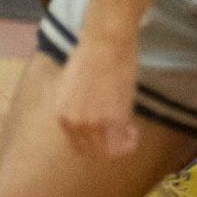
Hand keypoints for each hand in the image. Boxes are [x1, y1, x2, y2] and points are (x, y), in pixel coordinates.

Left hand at [52, 30, 138, 158]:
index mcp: (61, 114)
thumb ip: (74, 107)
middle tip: (120, 136)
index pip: (76, 145)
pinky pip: (123, 144)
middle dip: (107, 147)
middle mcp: (74, 122)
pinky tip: (134, 131)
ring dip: (120, 146)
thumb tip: (84, 117)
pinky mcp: (113, 120)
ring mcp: (93, 123)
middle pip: (91, 151)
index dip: (93, 144)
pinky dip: (130, 142)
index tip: (104, 137)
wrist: (104, 44)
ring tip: (129, 133)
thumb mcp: (69, 87)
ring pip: (108, 151)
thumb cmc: (89, 58)